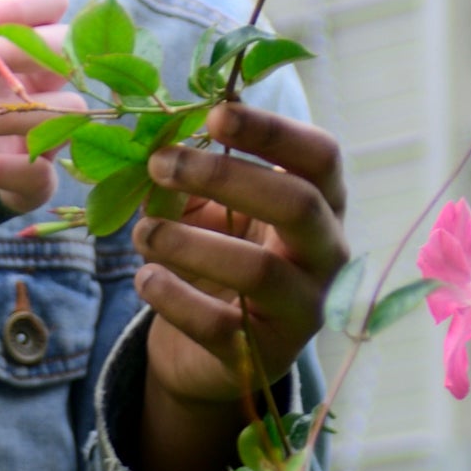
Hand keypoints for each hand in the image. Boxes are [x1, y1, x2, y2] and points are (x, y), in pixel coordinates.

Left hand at [0, 0, 76, 214]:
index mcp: (9, 37)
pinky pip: (36, 175)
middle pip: (66, 52)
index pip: (50, 1)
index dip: (22, 7)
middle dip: (19, 56)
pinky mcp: (27, 179)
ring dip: (8, 115)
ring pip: (64, 113)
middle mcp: (32, 79)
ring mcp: (35, 128)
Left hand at [130, 102, 349, 470]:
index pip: (320, 157)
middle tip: (159, 163)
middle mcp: (327, 254)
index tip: (215, 114)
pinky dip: (173, 297)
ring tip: (142, 232)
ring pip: (259, 269)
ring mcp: (304, 309)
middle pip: (297, 204)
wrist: (205, 348)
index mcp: (322, 204)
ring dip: (188, 242)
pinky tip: (145, 278)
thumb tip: (156, 144)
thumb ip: (190, 177)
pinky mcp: (266, 356)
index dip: (273, 131)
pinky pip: (220, 325)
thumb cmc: (215, 254)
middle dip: (225, 176)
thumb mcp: (206, 208)